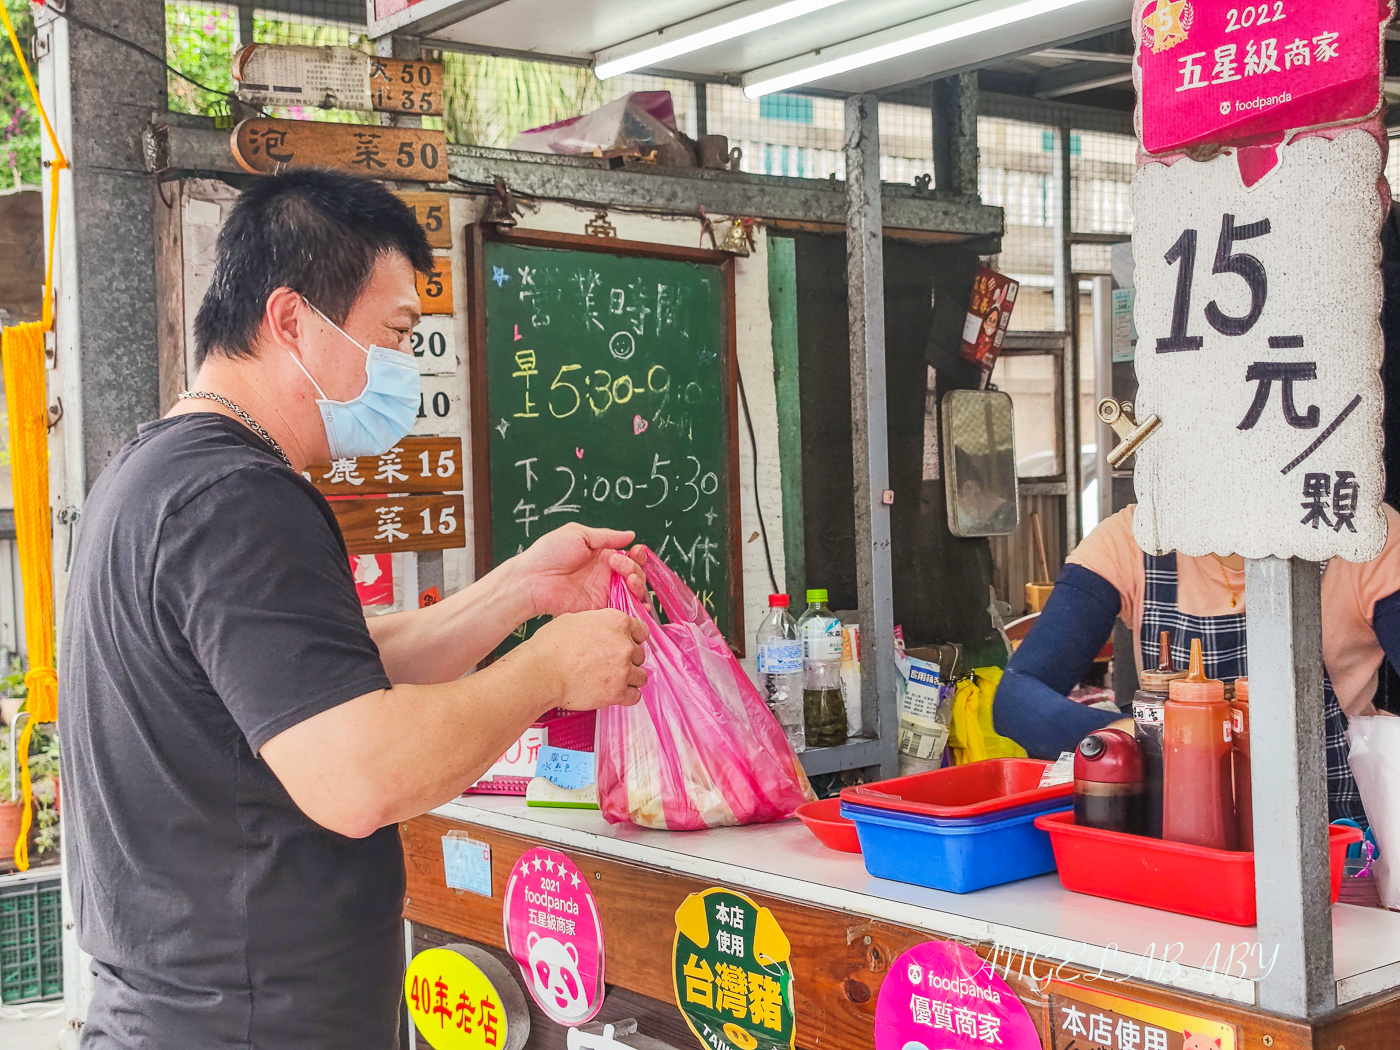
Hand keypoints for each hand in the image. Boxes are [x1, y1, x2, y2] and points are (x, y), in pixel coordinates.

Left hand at [510, 523, 647, 618]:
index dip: (638, 556)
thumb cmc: (549, 553)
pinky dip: (637, 612)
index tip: (636, 552)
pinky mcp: (599, 609)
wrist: (532, 579)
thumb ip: (606, 536)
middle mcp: (605, 575)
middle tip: (617, 565)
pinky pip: (623, 612)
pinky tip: (642, 606)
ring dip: (639, 586)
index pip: (629, 557)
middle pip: (635, 575)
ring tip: (629, 582)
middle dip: (635, 570)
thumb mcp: (578, 534)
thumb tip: (630, 535)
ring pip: (633, 593)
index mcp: (602, 556)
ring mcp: (603, 593)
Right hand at [520, 609, 649, 710]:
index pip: (642, 630)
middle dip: (628, 659)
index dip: (634, 638)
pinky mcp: (618, 692)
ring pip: (641, 676)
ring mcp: (623, 670)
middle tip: (613, 663)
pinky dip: (628, 696)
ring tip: (616, 680)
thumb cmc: (551, 646)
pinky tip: (618, 693)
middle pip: (640, 654)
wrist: (542, 672)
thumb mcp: (574, 619)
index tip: (630, 643)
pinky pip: (635, 696)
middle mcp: (625, 645)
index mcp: (616, 622)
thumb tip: (599, 629)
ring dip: (631, 678)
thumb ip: (596, 623)